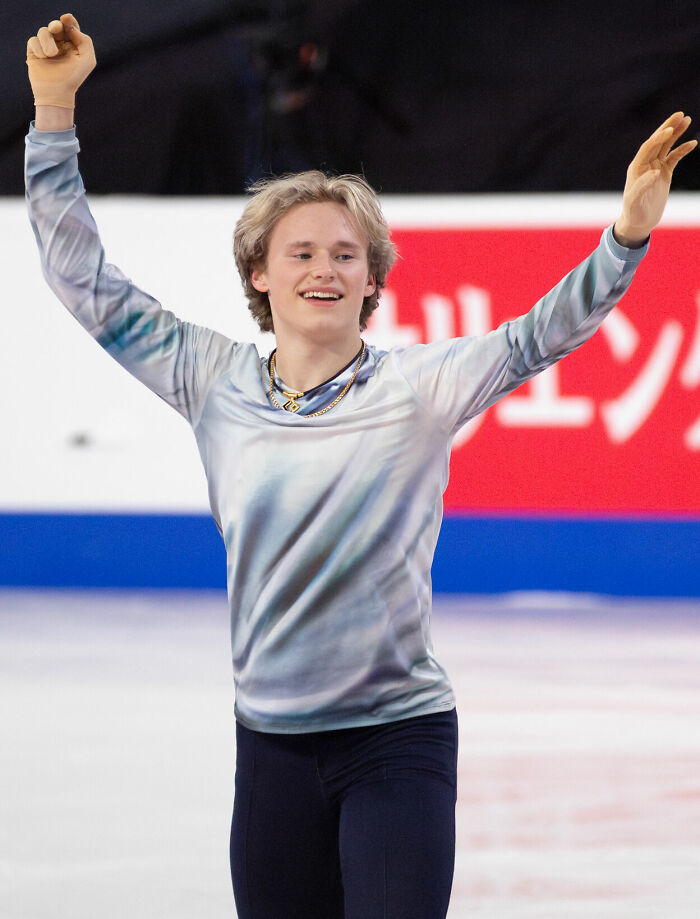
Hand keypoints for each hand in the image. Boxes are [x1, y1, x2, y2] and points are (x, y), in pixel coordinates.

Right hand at [27, 13, 95, 108]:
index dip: (68, 20)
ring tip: (52, 55)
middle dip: (56, 25)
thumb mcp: (87, 59)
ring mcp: (46, 47)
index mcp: (72, 45)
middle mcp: (59, 44)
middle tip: (56, 29)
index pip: (70, 27)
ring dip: (48, 41)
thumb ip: (85, 40)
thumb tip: (70, 27)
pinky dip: (39, 48)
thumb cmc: (74, 77)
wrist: (57, 92)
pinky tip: (43, 58)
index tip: (67, 19)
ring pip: (43, 31)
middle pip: (56, 25)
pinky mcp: (34, 52)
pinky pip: (33, 40)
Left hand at [614, 112, 696, 246]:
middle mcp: (645, 164)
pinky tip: (692, 143)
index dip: (658, 138)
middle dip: (668, 127)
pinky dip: (682, 150)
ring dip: (676, 133)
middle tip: (680, 114)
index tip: (669, 131)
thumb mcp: (635, 201)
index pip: (648, 147)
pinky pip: (674, 157)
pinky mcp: (664, 173)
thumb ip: (642, 186)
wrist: (639, 222)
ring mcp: (656, 167)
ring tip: (687, 119)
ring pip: (667, 146)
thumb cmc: (633, 213)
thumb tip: (654, 171)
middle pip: (658, 141)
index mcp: (637, 167)